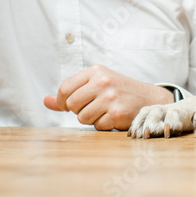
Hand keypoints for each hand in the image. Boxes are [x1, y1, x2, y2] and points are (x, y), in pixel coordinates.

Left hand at [43, 65, 173, 130]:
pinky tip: (114, 117)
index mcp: (96, 71)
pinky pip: (97, 126)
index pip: (65, 89)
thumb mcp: (96, 84)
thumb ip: (71, 93)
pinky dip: (103, 125)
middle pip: (72, 105)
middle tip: (92, 107)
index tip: (70, 105)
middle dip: (78, 111)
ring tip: (104, 111)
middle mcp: (103, 81)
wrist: (150, 99)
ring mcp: (111, 97)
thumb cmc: (118, 91)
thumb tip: (45, 101)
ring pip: (83, 117)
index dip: (63, 102)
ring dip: (91, 119)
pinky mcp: (118, 113)